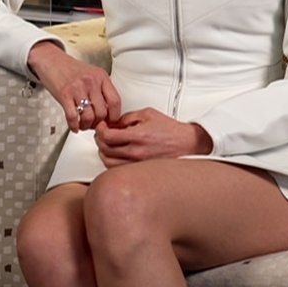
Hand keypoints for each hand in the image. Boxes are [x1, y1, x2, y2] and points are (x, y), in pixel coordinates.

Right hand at [27, 40, 120, 132]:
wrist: (50, 59)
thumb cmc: (70, 68)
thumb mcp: (92, 73)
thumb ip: (101, 89)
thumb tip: (109, 111)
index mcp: (101, 76)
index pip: (115, 101)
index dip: (114, 116)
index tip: (109, 122)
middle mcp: (91, 82)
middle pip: (102, 112)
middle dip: (98, 123)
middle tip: (93, 125)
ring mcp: (78, 88)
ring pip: (89, 117)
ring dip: (86, 126)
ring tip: (83, 125)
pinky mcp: (64, 94)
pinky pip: (72, 116)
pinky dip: (74, 126)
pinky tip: (74, 126)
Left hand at [94, 107, 212, 166]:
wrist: (188, 144)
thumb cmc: (171, 130)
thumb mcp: (148, 114)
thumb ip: (127, 117)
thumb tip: (113, 123)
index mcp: (138, 136)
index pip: (107, 136)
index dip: (99, 130)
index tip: (101, 126)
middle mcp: (137, 152)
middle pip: (105, 150)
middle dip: (99, 140)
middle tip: (102, 134)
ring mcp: (138, 164)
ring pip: (108, 163)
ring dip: (104, 152)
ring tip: (107, 145)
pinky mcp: (141, 171)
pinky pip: (119, 170)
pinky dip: (112, 162)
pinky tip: (115, 155)